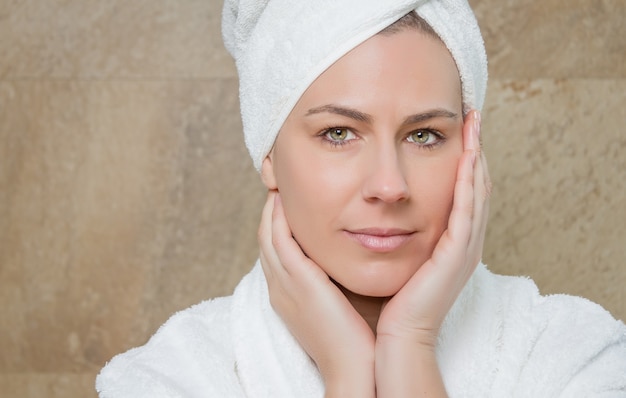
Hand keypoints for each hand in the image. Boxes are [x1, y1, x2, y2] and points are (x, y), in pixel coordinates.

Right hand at [258, 191, 375, 397]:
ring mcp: (283, 283)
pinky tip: (286, 198)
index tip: (289, 201)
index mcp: (287, 293)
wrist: (353, 365)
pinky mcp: (296, 280)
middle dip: (271, 210)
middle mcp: (279, 286)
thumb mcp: (336, 303)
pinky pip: (279, 239)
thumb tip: (346, 259)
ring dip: (272, 207)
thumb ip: (335, 279)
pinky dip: (278, 217)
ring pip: (267, 234)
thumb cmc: (353, 338)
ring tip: (281, 183)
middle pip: (265, 238)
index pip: (276, 250)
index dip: (279, 224)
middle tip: (280, 184)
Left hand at [375, 110, 490, 396]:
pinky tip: (469, 154)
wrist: (396, 337)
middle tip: (472, 116)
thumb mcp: (388, 255)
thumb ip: (383, 228)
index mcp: (446, 241)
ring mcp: (464, 247)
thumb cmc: (389, 298)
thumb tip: (361, 202)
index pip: (459, 191)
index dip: (460, 159)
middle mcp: (461, 241)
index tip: (453, 128)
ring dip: (477, 155)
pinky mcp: (458, 254)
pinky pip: (469, 209)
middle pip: (474, 184)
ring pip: (478, 191)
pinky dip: (471, 180)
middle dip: (474, 149)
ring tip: (474, 124)